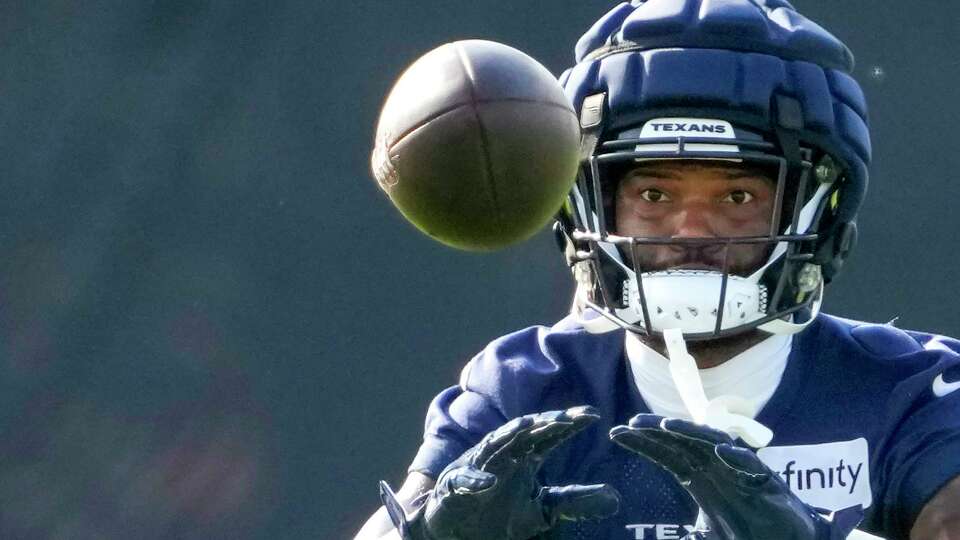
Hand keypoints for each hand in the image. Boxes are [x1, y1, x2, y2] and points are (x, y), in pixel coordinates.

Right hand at [381, 406, 619, 539]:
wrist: (460, 532)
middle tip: (569, 417)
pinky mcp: (455, 485)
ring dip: (509, 435)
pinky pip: (465, 480)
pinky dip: (476, 480)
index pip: (550, 435)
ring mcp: (478, 466)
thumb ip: (573, 501)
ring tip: (529, 426)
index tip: (595, 416)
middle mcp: (503, 454)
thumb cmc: (499, 515)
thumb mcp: (543, 510)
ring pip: (494, 445)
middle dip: (545, 422)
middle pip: (526, 432)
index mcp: (524, 457)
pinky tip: (489, 481)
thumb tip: (614, 498)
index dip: (570, 424)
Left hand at [610, 414, 862, 539]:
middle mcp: (716, 466)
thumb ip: (684, 536)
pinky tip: (719, 452)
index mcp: (699, 475)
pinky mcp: (767, 481)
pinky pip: (750, 464)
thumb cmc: (747, 529)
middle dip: (657, 430)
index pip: (665, 452)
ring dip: (690, 432)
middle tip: (630, 423)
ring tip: (666, 425)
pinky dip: (735, 457)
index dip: (642, 442)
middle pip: (682, 441)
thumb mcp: (705, 534)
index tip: (616, 433)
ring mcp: (740, 470)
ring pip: (711, 443)